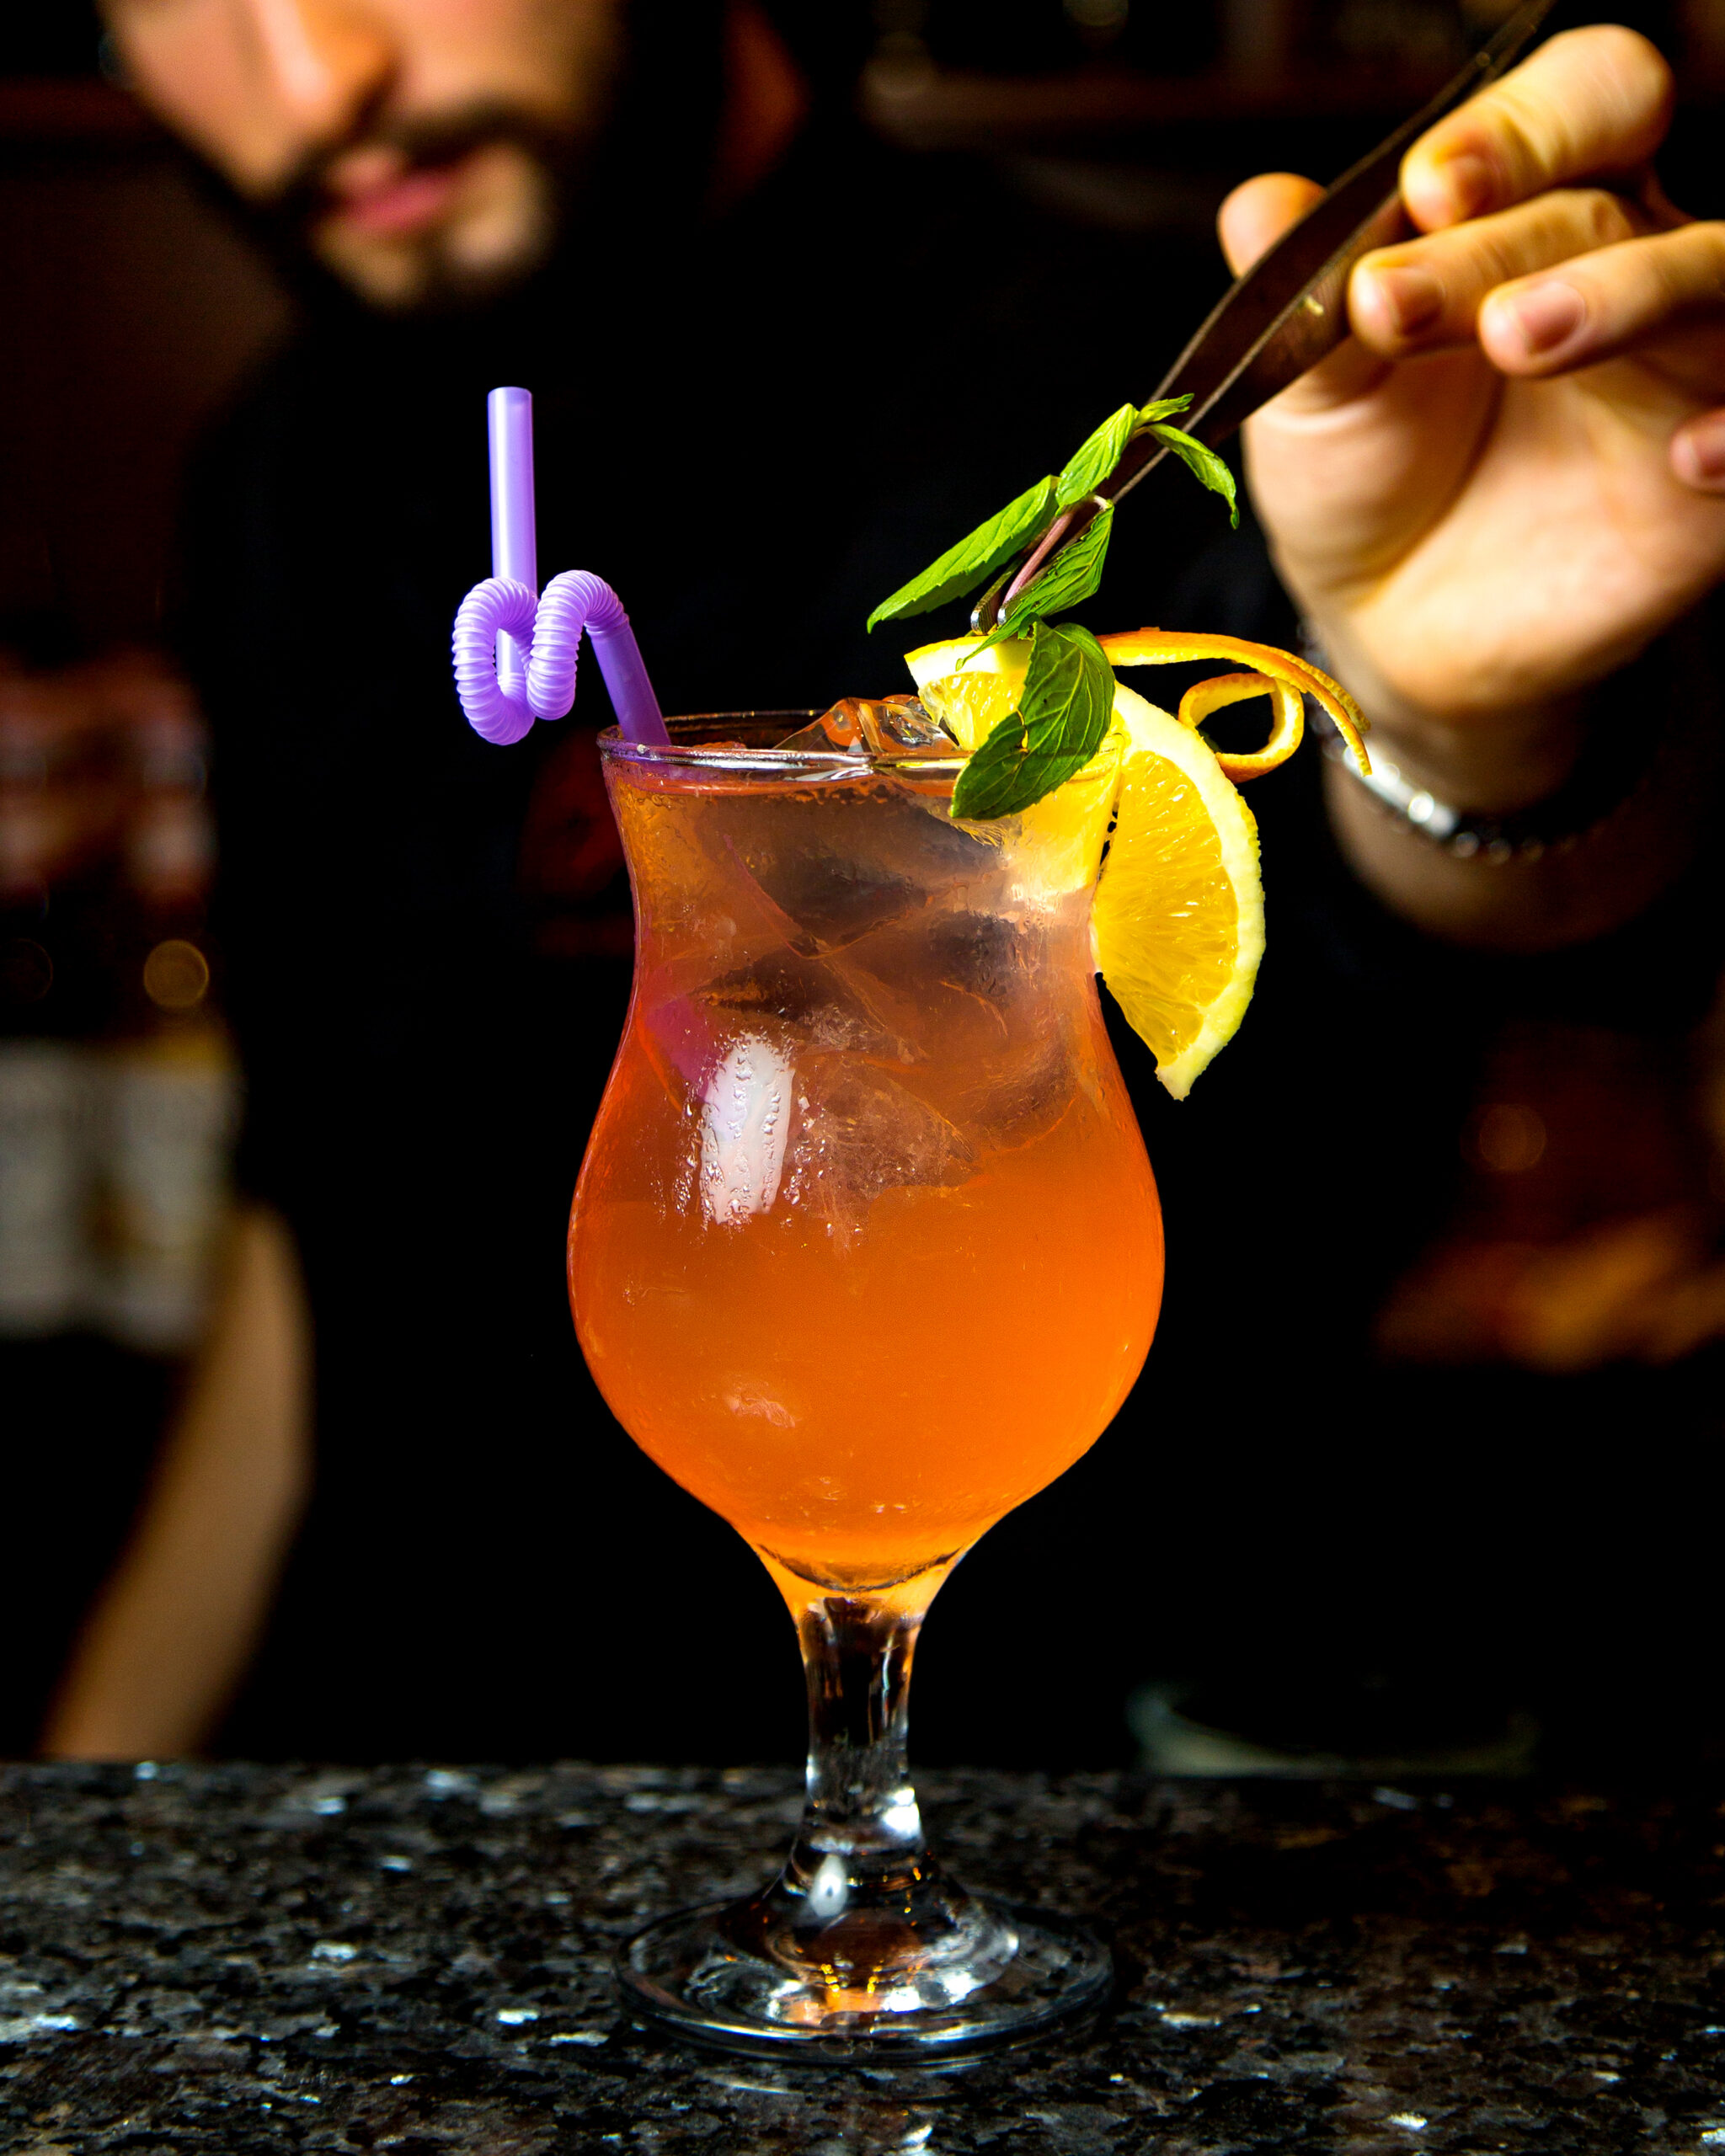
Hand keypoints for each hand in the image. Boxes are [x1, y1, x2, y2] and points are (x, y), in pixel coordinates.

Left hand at [1222, 26, 1724, 810]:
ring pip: (1715, 280)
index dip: (1520, 130)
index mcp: (1544, 207)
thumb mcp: (1315, 388)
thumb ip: (1304, 299)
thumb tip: (1257, 209)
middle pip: (1613, 202)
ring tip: (1517, 338)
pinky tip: (1684, 458)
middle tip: (1399, 303)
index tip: (1427, 189)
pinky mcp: (1710, 487)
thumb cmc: (1365, 471)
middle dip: (1507, 239)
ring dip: (1627, 294)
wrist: (1386, 622)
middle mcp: (1634, 264)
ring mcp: (1682, 370)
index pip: (1581, 108)